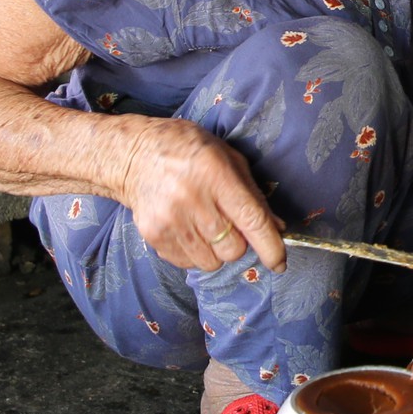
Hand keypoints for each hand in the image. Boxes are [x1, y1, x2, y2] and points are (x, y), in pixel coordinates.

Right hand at [122, 118, 287, 273]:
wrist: (133, 155)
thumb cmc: (186, 149)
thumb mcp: (226, 156)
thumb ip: (252, 193)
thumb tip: (277, 228)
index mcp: (215, 173)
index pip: (251, 220)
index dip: (270, 246)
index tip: (279, 262)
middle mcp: (191, 199)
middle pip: (233, 249)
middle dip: (238, 242)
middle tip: (228, 223)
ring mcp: (169, 220)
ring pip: (212, 262)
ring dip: (216, 250)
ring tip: (204, 224)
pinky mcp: (153, 236)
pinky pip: (188, 264)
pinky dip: (195, 252)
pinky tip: (187, 228)